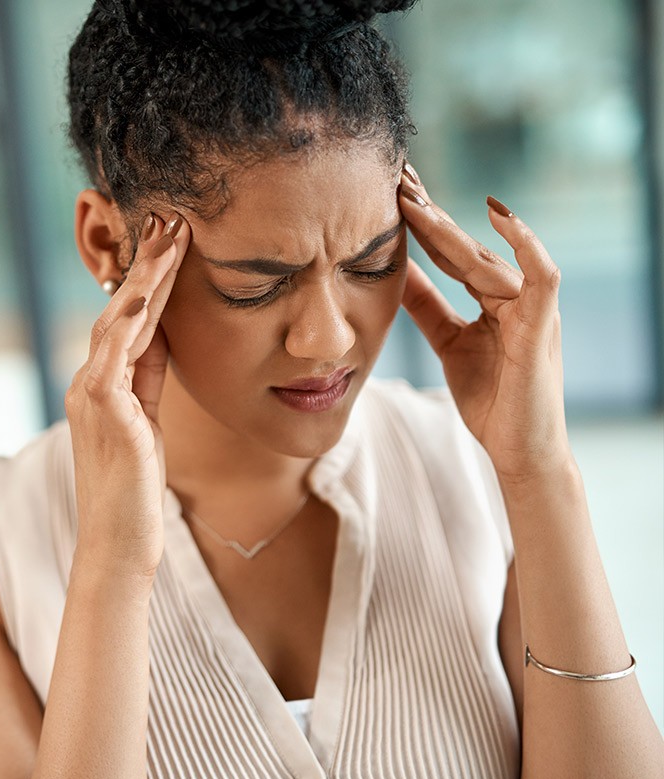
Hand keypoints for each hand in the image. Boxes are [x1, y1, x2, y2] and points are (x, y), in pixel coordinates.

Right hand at [64, 212, 190, 574]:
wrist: (118, 543)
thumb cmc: (135, 489)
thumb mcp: (147, 422)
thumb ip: (149, 379)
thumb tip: (164, 336)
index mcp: (104, 385)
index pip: (129, 319)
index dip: (151, 279)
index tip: (175, 241)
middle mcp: (91, 381)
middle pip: (121, 308)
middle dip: (148, 262)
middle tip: (172, 216)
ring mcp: (92, 393)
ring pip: (119, 318)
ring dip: (146, 273)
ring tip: (171, 231)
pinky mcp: (103, 408)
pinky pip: (118, 349)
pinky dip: (134, 312)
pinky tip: (154, 281)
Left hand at [398, 164, 570, 482]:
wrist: (517, 448)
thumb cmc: (490, 398)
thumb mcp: (448, 342)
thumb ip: (426, 306)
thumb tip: (394, 272)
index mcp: (491, 299)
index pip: (451, 254)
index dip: (422, 224)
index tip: (389, 193)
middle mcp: (512, 295)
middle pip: (465, 246)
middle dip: (429, 211)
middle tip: (395, 175)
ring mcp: (530, 307)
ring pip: (487, 257)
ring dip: (449, 226)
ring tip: (412, 197)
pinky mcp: (543, 324)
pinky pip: (541, 274)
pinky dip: (525, 243)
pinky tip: (498, 214)